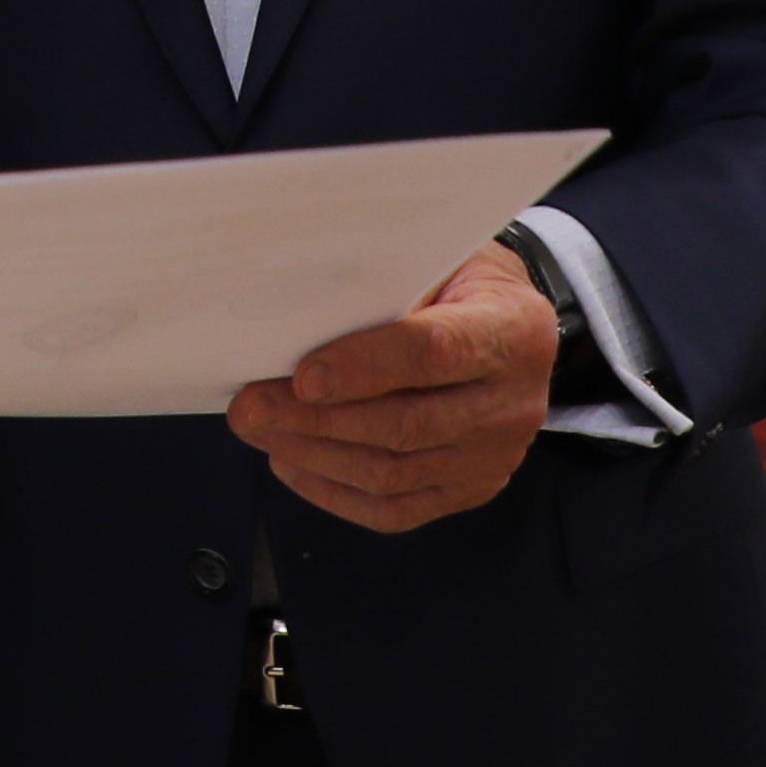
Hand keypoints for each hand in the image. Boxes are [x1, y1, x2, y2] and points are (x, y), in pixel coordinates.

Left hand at [228, 241, 556, 534]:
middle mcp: (514, 402)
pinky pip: (395, 509)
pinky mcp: (471, 489)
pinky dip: (333, 491)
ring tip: (260, 430)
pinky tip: (292, 462)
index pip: (433, 353)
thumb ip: (387, 284)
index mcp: (513, 330)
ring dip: (313, 454)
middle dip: (316, 419)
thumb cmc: (463, 281)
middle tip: (252, 406)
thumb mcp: (440, 257)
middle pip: (404, 423)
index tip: (302, 377)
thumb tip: (299, 314)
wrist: (512, 328)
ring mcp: (495, 455)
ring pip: (392, 472)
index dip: (364, 367)